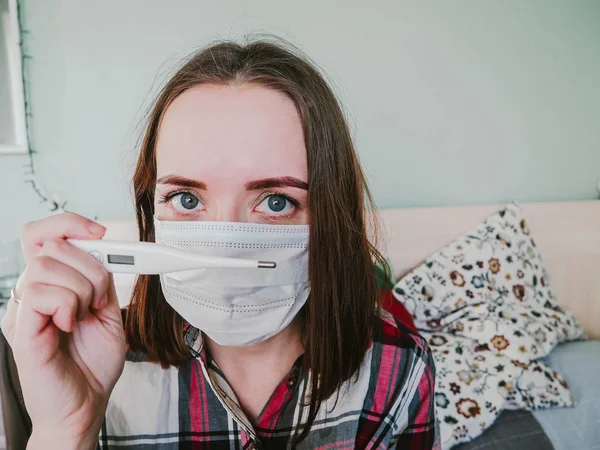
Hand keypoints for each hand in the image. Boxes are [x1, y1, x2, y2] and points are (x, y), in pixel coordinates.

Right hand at [1, 213, 125, 446]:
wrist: (86, 405)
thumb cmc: (92, 364)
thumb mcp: (108, 312)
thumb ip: (101, 280)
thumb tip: (101, 248)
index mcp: (51, 286)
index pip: (42, 235)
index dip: (69, 223)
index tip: (100, 233)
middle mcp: (33, 293)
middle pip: (50, 244)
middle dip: (90, 266)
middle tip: (98, 299)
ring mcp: (25, 311)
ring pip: (46, 264)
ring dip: (82, 287)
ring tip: (86, 314)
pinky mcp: (23, 330)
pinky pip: (41, 293)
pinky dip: (68, 305)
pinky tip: (71, 324)